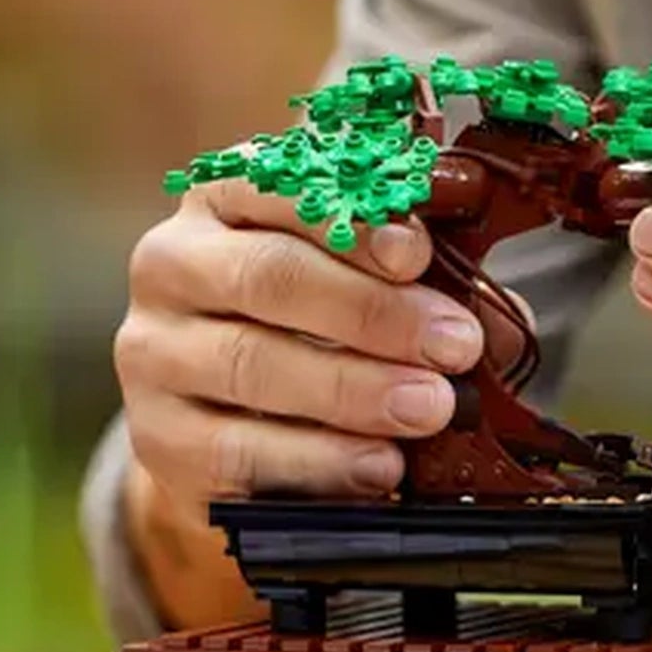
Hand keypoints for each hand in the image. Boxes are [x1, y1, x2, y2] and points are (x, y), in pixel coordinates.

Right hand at [117, 180, 522, 531]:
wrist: (223, 412)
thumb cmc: (308, 320)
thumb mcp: (359, 276)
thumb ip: (421, 280)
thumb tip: (498, 322)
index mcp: (223, 198)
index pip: (276, 185)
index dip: (350, 219)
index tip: (418, 254)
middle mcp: (172, 264)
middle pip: (268, 277)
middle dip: (373, 313)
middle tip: (454, 345)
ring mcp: (152, 353)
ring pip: (250, 365)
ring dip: (353, 390)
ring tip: (430, 407)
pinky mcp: (157, 438)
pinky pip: (236, 453)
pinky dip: (317, 462)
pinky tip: (377, 465)